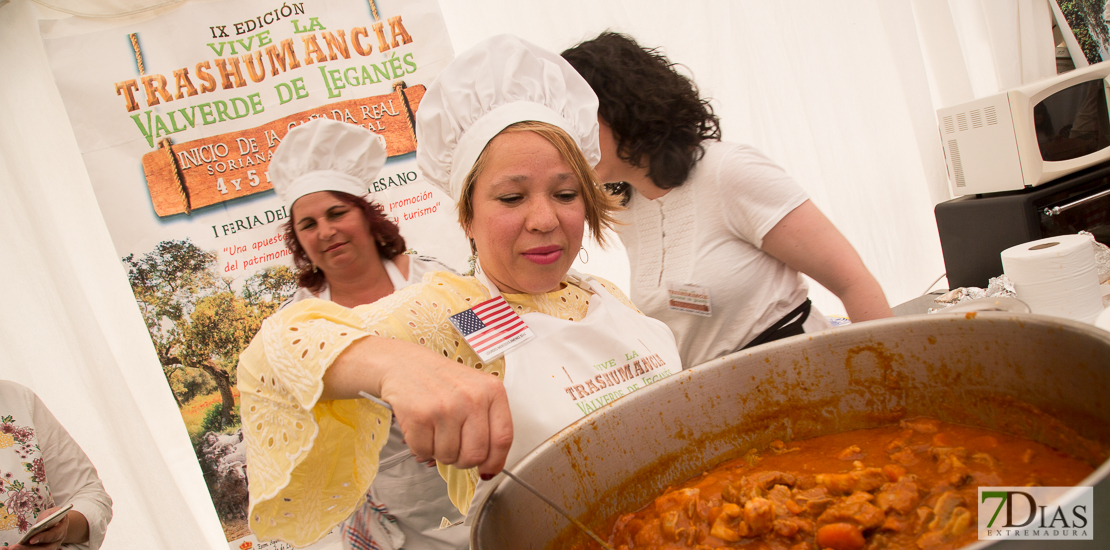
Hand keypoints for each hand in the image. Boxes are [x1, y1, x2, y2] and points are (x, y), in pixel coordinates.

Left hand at [12, 507, 69, 549]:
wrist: (59, 524)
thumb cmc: (55, 517)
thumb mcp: (54, 512)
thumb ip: (50, 514)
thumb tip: (44, 520)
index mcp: (61, 531)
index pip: (52, 536)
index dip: (42, 538)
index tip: (31, 540)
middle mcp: (55, 542)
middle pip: (43, 549)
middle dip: (28, 549)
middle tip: (15, 548)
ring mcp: (47, 547)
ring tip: (10, 548)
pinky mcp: (39, 548)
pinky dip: (21, 549)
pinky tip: (10, 548)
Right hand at [379, 352, 512, 477]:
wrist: (405, 364)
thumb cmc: (442, 379)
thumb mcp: (476, 390)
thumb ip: (488, 422)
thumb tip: (490, 465)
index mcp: (492, 391)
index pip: (503, 439)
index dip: (496, 461)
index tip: (488, 470)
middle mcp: (472, 398)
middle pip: (475, 455)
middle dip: (463, 460)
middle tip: (455, 449)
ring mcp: (446, 407)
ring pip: (449, 457)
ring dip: (440, 452)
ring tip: (436, 430)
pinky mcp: (420, 415)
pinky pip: (424, 451)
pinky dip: (421, 448)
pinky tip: (422, 428)